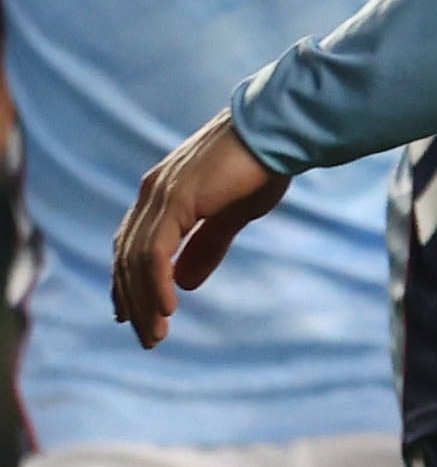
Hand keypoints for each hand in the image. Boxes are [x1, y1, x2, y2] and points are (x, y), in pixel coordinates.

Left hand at [111, 111, 287, 346]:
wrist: (280, 129)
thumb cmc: (264, 163)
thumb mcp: (233, 213)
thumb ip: (207, 244)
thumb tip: (185, 284)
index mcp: (162, 192)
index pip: (131, 245)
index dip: (128, 283)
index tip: (133, 315)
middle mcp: (151, 193)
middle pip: (126, 258)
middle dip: (134, 301)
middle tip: (149, 336)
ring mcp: (160, 195)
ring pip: (136, 261)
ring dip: (144, 301)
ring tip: (157, 333)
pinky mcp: (175, 200)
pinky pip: (154, 254)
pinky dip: (156, 285)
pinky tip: (169, 308)